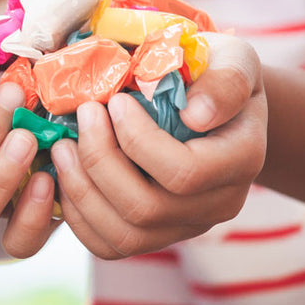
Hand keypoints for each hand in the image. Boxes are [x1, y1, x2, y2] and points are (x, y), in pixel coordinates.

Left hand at [50, 32, 266, 258]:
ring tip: (62, 146)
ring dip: (81, 190)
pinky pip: (108, 245)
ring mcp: (186, 225)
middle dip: (100, 161)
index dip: (138, 140)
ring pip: (124, 234)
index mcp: (242, 161)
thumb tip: (196, 115)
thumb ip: (224, 81)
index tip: (115, 102)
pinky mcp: (155, 234)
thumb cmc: (215, 72)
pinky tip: (65, 175)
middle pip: (146, 208)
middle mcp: (219, 204)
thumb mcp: (232, 60)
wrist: (211, 100)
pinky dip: (77, 215)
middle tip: (81, 116)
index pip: (185, 172)